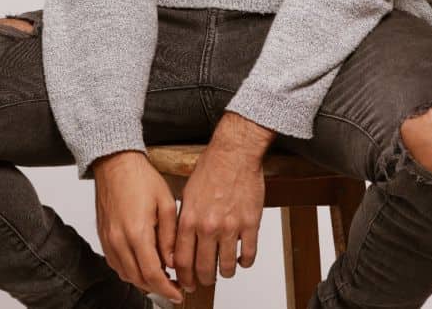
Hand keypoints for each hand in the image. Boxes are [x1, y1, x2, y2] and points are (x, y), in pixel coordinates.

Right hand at [93, 150, 182, 304]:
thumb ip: (170, 236)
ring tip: (160, 274)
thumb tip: (173, 262)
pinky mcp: (103, 236)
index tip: (178, 294)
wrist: (115, 162)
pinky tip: (141, 262)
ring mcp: (108, 240)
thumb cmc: (140, 177)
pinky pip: (115, 263)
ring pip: (125, 274)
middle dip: (157, 287)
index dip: (167, 289)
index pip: (152, 274)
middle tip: (173, 285)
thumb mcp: (166, 203)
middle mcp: (119, 240)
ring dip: (142, 280)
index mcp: (137, 233)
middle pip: (138, 279)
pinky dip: (129, 269)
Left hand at [171, 112, 274, 291]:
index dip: (183, 276)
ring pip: (226, 267)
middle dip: (203, 279)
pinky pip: (248, 255)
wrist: (235, 152)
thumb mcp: (188, 193)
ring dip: (225, 272)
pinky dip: (245, 262)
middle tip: (205, 279)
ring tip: (225, 268)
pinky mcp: (250, 224)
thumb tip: (181, 242)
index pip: (181, 260)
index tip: (186, 280)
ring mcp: (230, 227)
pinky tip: (242, 257)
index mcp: (189, 218)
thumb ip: (185, 219)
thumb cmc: (212, 166)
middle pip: (203, 269)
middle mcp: (208, 226)